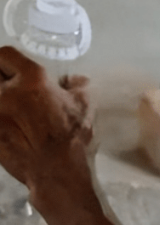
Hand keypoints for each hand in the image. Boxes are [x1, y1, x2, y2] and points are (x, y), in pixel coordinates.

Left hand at [0, 46, 94, 194]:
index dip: (8, 59)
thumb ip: (79, 86)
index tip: (12, 66)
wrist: (55, 170)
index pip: (5, 54)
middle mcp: (6, 92)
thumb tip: (73, 80)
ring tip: (9, 107)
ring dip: (0, 99)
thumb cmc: (71, 137)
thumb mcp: (86, 106)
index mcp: (32, 79)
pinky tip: (9, 125)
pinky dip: (0, 118)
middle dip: (0, 77)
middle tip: (8, 85)